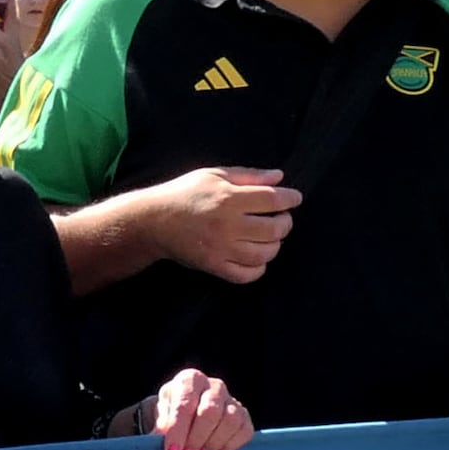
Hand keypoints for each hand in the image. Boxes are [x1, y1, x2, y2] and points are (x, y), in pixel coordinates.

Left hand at [144, 368, 250, 449]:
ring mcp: (232, 400)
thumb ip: (160, 427)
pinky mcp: (245, 417)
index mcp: (190, 380)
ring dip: (212, 444)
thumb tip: (166, 441)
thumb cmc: (170, 415)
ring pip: (230, 422)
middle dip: (195, 440)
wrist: (186, 416)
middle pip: (210, 412)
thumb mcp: (159, 417)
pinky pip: (244, 432)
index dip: (178, 431)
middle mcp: (214, 386)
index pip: (185, 404)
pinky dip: (228, 447)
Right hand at [153, 167, 298, 283]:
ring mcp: (221, 248)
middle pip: (274, 229)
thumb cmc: (185, 193)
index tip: (294, 199)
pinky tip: (257, 257)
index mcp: (228, 198)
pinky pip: (247, 275)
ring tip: (269, 237)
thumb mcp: (214, 175)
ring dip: (275, 245)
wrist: (154, 221)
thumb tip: (279, 177)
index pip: (272, 200)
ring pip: (265, 254)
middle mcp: (227, 224)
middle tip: (281, 218)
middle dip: (285, 223)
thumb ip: (248, 176)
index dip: (290, 199)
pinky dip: (259, 268)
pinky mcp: (214, 266)